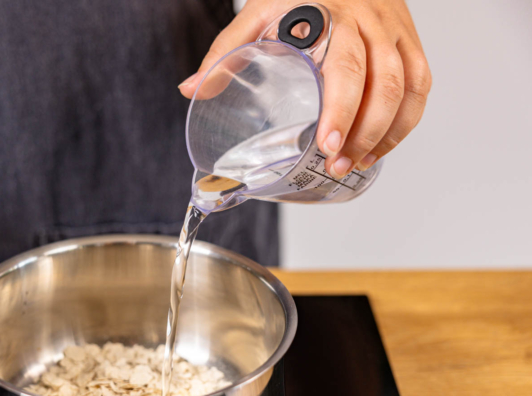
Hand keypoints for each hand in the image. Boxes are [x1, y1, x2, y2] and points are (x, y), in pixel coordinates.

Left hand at [179, 0, 431, 178]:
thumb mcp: (257, 13)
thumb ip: (225, 51)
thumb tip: (191, 91)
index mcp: (329, 15)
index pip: (344, 67)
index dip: (341, 108)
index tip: (325, 143)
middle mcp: (369, 23)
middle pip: (382, 83)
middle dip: (361, 132)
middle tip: (334, 164)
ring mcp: (394, 31)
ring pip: (406, 88)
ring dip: (383, 133)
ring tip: (354, 164)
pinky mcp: (409, 40)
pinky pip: (420, 85)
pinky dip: (405, 122)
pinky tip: (381, 146)